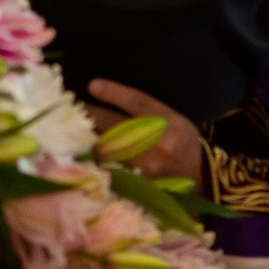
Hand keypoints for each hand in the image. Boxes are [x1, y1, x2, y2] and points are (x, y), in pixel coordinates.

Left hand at [85, 78, 207, 188]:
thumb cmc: (181, 141)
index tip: (92, 85)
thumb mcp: (172, 117)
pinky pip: (108, 168)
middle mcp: (155, 142)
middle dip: (90, 115)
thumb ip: (145, 110)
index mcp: (167, 121)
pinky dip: (93, 160)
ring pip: (106, 147)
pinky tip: (80, 154)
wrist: (198, 176)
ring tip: (69, 130)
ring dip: (86, 138)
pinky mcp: (136, 183)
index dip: (113, 93)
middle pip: (114, 124)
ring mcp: (144, 165)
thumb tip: (110, 99)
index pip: (137, 102)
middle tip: (73, 108)